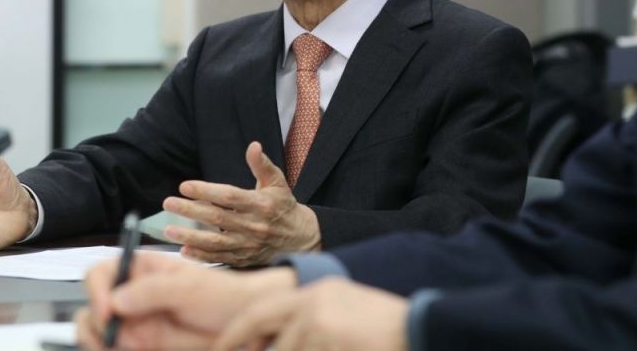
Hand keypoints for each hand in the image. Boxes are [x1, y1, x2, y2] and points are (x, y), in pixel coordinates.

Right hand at [75, 251, 295, 349]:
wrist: (245, 327)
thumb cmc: (225, 296)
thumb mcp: (192, 288)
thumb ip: (154, 291)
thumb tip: (116, 300)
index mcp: (142, 270)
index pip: (101, 273)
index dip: (98, 290)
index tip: (109, 311)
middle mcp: (132, 296)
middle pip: (91, 308)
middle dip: (94, 326)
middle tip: (115, 339)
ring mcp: (134, 323)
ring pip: (96, 335)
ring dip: (101, 344)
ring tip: (133, 348)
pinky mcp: (140, 346)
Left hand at [161, 142, 320, 266]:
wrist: (300, 238)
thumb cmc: (283, 206)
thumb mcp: (277, 182)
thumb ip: (262, 165)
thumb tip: (254, 146)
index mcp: (261, 204)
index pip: (229, 196)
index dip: (206, 191)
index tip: (185, 186)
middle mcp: (254, 226)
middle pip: (217, 218)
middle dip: (190, 210)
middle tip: (168, 203)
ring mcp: (248, 245)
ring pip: (215, 242)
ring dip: (190, 236)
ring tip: (169, 229)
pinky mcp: (244, 259)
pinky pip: (219, 259)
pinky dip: (201, 256)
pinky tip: (184, 250)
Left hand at [213, 278, 408, 350]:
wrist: (416, 327)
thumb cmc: (379, 328)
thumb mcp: (340, 313)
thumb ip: (306, 322)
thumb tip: (273, 344)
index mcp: (313, 291)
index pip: (260, 310)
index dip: (235, 332)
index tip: (221, 348)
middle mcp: (311, 301)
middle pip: (260, 325)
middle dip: (239, 343)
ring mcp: (319, 321)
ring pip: (282, 350)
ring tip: (324, 346)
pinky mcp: (328, 338)